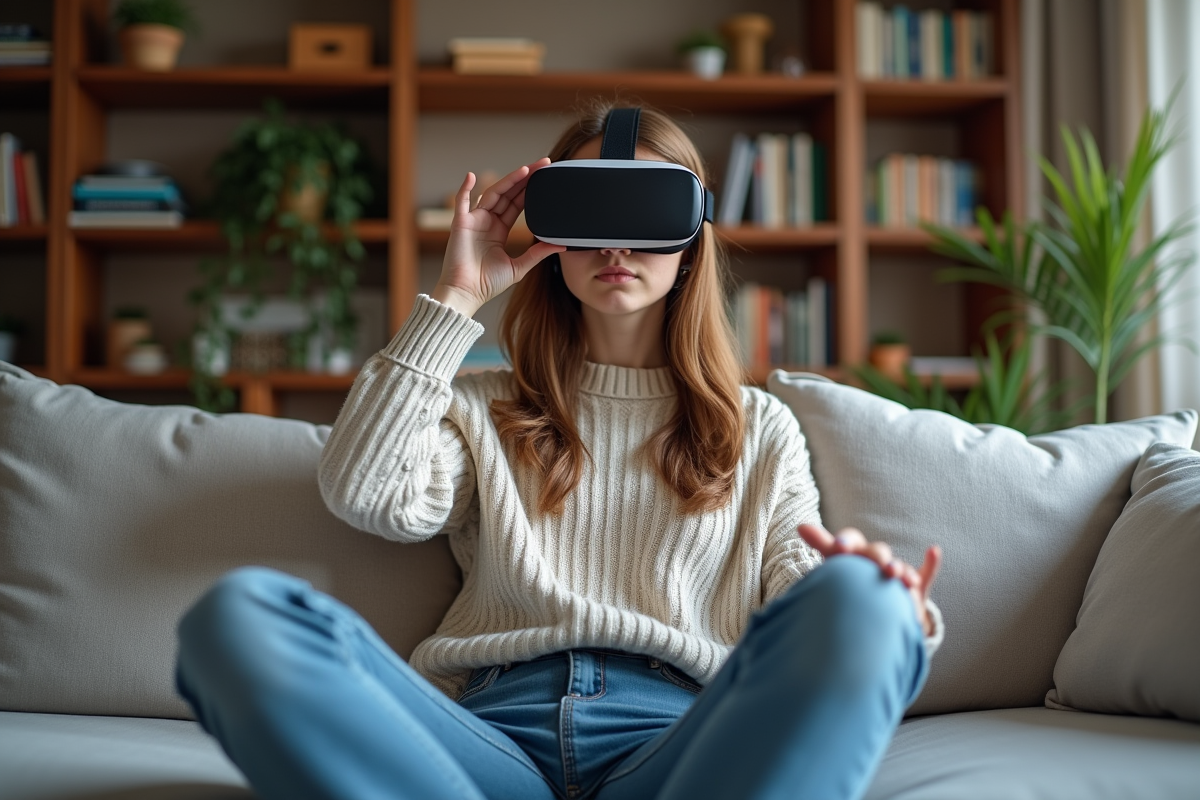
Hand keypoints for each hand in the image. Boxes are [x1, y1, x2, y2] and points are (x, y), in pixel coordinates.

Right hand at [432, 158, 565, 316]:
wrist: (467, 293)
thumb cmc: (488, 284)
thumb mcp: (519, 267)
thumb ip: (538, 253)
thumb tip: (561, 245)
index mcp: (499, 230)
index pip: (517, 203)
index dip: (530, 190)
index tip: (545, 177)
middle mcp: (487, 222)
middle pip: (508, 194)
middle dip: (525, 179)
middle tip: (543, 164)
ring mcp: (473, 221)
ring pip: (492, 194)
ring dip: (508, 181)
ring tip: (526, 170)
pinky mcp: (460, 224)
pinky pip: (461, 202)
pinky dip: (464, 188)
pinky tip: (472, 176)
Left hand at [797, 523, 941, 636]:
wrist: (876, 609)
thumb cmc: (853, 581)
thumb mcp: (836, 564)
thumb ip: (822, 544)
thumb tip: (801, 525)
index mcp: (855, 553)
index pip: (851, 541)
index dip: (846, 542)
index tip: (840, 548)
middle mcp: (877, 560)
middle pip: (876, 551)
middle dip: (874, 555)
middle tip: (871, 562)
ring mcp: (897, 573)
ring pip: (899, 566)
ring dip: (898, 567)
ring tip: (893, 574)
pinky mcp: (915, 586)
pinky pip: (926, 573)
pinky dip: (931, 562)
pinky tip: (933, 551)